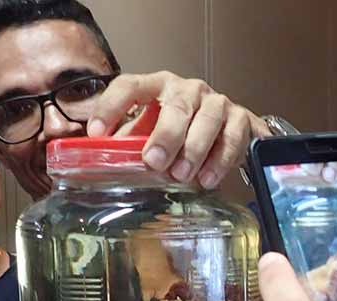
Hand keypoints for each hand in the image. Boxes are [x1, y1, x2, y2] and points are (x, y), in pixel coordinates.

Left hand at [86, 71, 269, 188]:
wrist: (230, 131)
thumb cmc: (184, 132)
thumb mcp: (152, 133)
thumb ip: (131, 142)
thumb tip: (100, 160)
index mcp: (158, 87)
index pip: (130, 86)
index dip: (111, 106)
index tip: (96, 133)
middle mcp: (188, 89)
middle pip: (176, 105)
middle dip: (165, 135)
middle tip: (154, 161)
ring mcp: (217, 102)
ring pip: (208, 119)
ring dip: (194, 149)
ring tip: (181, 175)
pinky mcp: (240, 118)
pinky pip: (232, 137)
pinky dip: (219, 160)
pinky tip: (207, 179)